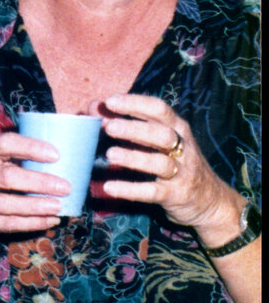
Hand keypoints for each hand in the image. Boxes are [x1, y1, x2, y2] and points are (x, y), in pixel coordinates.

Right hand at [0, 131, 68, 241]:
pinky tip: (50, 220)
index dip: (30, 148)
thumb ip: (13, 155)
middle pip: (7, 176)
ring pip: (6, 203)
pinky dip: (32, 223)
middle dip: (39, 182)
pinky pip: (7, 223)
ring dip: (35, 206)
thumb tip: (60, 156)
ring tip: (58, 206)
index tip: (55, 155)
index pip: (5, 144)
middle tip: (65, 186)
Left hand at [99, 94, 243, 242]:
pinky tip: (109, 187)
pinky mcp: (175, 195)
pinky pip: (152, 192)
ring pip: (160, 162)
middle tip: (108, 127)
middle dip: (134, 129)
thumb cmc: (174, 162)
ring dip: (134, 157)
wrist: (208, 200)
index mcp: (177, 129)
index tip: (110, 101)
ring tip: (109, 154)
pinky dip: (131, 189)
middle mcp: (182, 147)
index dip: (135, 104)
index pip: (159, 109)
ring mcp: (181, 172)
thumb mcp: (156, 141)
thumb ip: (127, 123)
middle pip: (161, 134)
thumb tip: (94, 107)